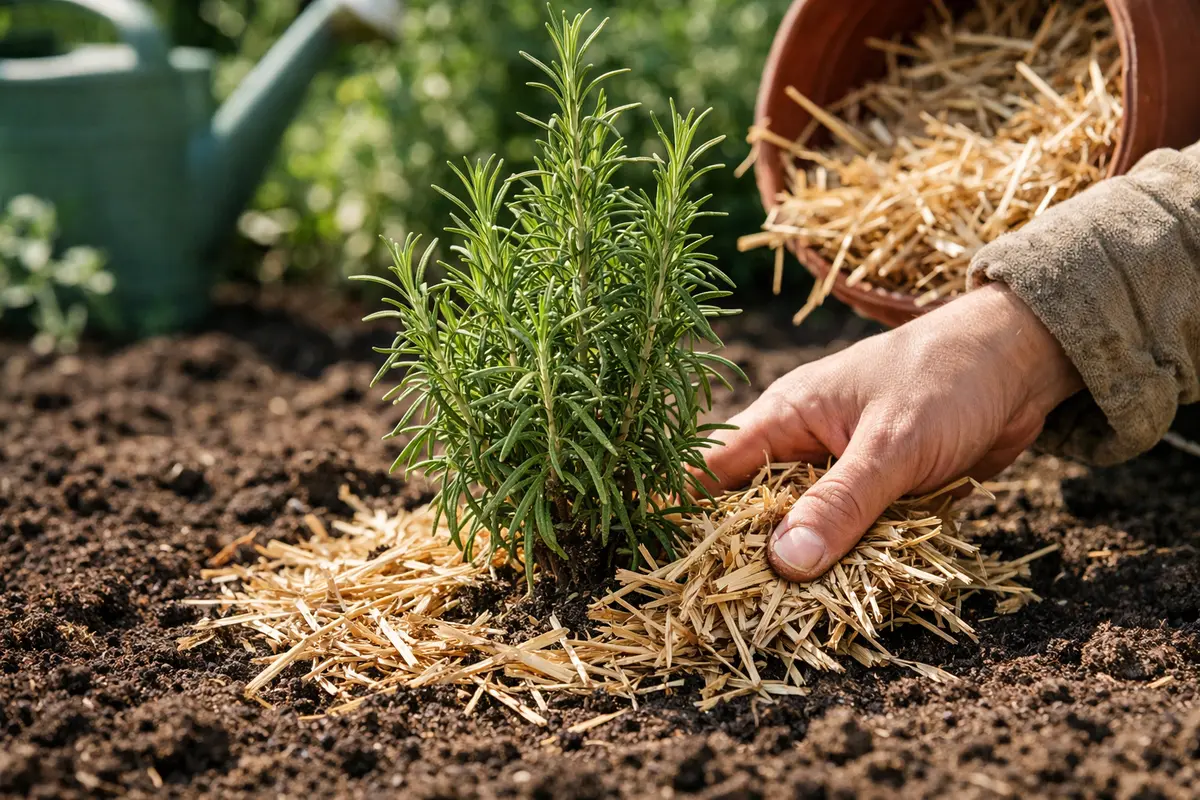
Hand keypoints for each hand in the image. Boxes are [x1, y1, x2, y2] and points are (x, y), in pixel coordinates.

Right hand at [701, 283, 1082, 581]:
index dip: (683, 516)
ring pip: (803, 533)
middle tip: (731, 618)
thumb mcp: (891, 444)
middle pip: (752, 513)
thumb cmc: (948, 379)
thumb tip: (784, 562)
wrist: (1020, 364)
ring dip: (804, 569)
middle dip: (746, 561)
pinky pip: (849, 538)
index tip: (671, 570)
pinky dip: (848, 564)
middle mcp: (801, 448)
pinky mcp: (877, 496)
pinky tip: (844, 601)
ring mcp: (839, 474)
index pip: (710, 471)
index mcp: (784, 418)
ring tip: (785, 623)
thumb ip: (841, 503)